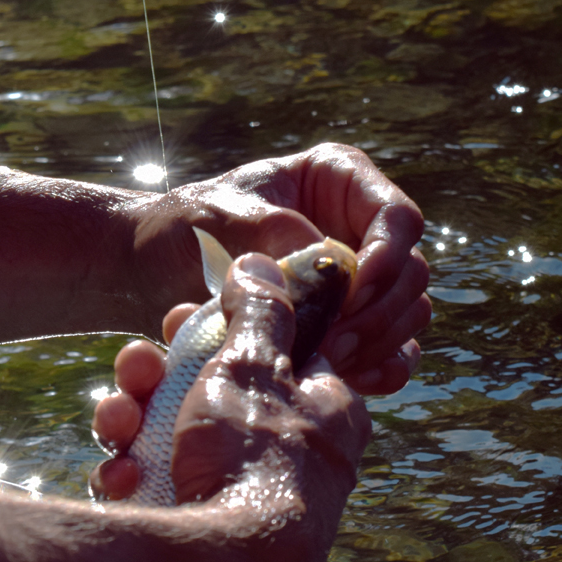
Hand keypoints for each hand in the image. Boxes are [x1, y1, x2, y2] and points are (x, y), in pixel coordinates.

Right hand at [92, 254, 370, 522]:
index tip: (183, 324)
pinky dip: (139, 475)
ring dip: (137, 423)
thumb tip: (263, 263)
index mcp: (325, 412)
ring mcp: (248, 499)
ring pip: (179, 440)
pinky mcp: (207, 533)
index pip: (275, 355)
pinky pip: (165, 488)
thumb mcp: (254, 369)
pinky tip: (121, 476)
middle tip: (136, 367)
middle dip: (161, 378)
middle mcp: (292, 457)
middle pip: (216, 397)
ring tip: (117, 422)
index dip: (222, 333)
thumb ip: (260, 313)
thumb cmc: (253, 460)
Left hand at [126, 143, 429, 394]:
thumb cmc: (182, 229)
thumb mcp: (218, 217)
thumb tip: (331, 263)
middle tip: (330, 344)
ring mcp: (356, 281)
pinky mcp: (345, 326)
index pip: (398, 219)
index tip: (348, 293)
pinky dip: (376, 369)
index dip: (386, 258)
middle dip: (377, 312)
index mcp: (338, 182)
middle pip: (410, 274)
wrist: (151, 271)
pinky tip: (340, 379)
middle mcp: (358, 229)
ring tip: (323, 362)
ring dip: (375, 344)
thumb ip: (272, 233)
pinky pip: (387, 352)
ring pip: (404, 316)